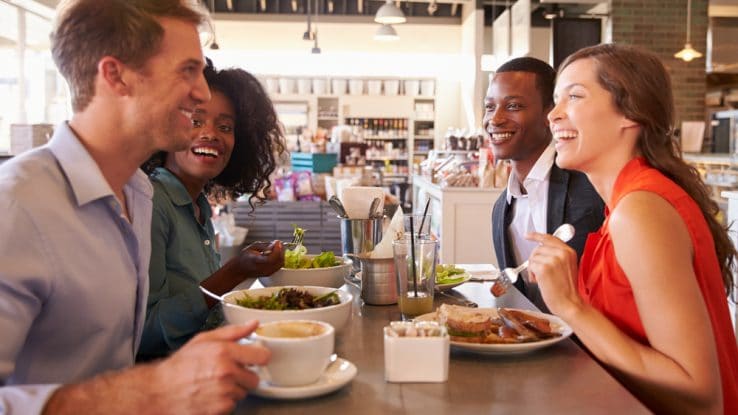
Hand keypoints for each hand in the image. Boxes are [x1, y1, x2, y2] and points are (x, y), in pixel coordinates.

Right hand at [151, 321, 269, 414]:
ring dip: (233, 390)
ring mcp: (224, 392)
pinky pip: (233, 405)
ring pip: (243, 393)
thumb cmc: (180, 365)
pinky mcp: (220, 409)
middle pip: (254, 379)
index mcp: (224, 352)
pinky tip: (210, 395)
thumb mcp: (204, 340)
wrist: (159, 391)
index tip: (255, 358)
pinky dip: (224, 402)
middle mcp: (227, 372)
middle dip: (244, 377)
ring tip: (214, 384)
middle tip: (227, 374)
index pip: (262, 357)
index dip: (259, 358)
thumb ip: (233, 332)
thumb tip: (254, 324)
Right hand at [239, 240, 283, 276]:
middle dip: (281, 250)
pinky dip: (280, 258)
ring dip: (281, 254)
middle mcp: (262, 269)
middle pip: (278, 261)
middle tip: (278, 243)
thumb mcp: (252, 247)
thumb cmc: (245, 257)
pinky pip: (279, 266)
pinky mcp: (270, 274)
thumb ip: (264, 246)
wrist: (241, 269)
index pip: (270, 259)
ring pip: (281, 263)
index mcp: (256, 262)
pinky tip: (276, 253)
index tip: (277, 242)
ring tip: (277, 247)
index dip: (277, 249)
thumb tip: (275, 244)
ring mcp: (267, 273)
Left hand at [524, 232, 583, 319]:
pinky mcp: (544, 268)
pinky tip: (539, 281)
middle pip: (538, 248)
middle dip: (535, 260)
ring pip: (533, 257)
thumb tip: (541, 250)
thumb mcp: (567, 267)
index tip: (528, 235)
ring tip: (541, 278)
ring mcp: (553, 260)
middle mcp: (562, 253)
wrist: (569, 303)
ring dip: (533, 268)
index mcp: (569, 252)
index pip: (549, 238)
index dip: (536, 236)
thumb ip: (557, 256)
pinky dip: (531, 274)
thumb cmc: (567, 289)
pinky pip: (530, 266)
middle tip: (539, 272)